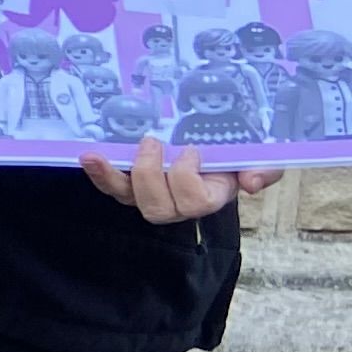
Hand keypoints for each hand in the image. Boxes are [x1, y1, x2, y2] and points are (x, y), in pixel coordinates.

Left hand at [81, 134, 279, 224]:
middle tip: (152, 142)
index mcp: (209, 197)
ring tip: (97, 155)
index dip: (186, 178)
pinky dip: (99, 173)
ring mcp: (150, 195)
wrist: (215, 142)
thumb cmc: (237, 155)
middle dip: (150, 175)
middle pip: (156, 209)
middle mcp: (177, 203)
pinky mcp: (131, 184)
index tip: (190, 150)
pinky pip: (112, 186)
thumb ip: (264, 171)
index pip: (195, 202)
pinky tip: (87, 157)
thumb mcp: (261, 159)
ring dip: (112, 177)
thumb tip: (252, 183)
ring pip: (128, 199)